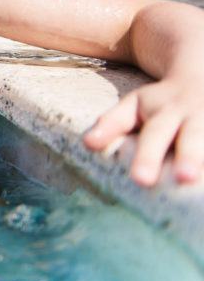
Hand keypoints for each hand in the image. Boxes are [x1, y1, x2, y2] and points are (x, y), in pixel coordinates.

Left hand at [84, 77, 203, 186]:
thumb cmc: (165, 99)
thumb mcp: (136, 105)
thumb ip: (113, 123)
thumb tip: (87, 144)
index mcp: (163, 110)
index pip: (153, 134)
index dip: (148, 155)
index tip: (140, 180)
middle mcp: (193, 114)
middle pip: (190, 137)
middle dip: (188, 157)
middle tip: (176, 179)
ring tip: (195, 179)